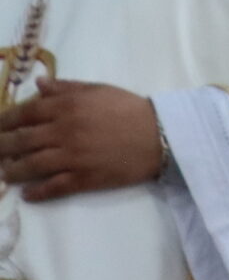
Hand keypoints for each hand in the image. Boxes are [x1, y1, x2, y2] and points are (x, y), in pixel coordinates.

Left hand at [0, 79, 163, 201]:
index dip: (5, 121)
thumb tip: (38, 85)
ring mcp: (73, 156)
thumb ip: (67, 87)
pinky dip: (36, 192)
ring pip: (30, 166)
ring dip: (13, 171)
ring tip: (7, 174)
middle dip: (1, 147)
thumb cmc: (130, 109)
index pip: (24, 113)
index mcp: (67, 106)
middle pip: (20, 141)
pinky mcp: (84, 178)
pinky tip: (27, 195)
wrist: (162, 135)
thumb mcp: (99, 90)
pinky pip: (53, 187)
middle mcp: (64, 131)